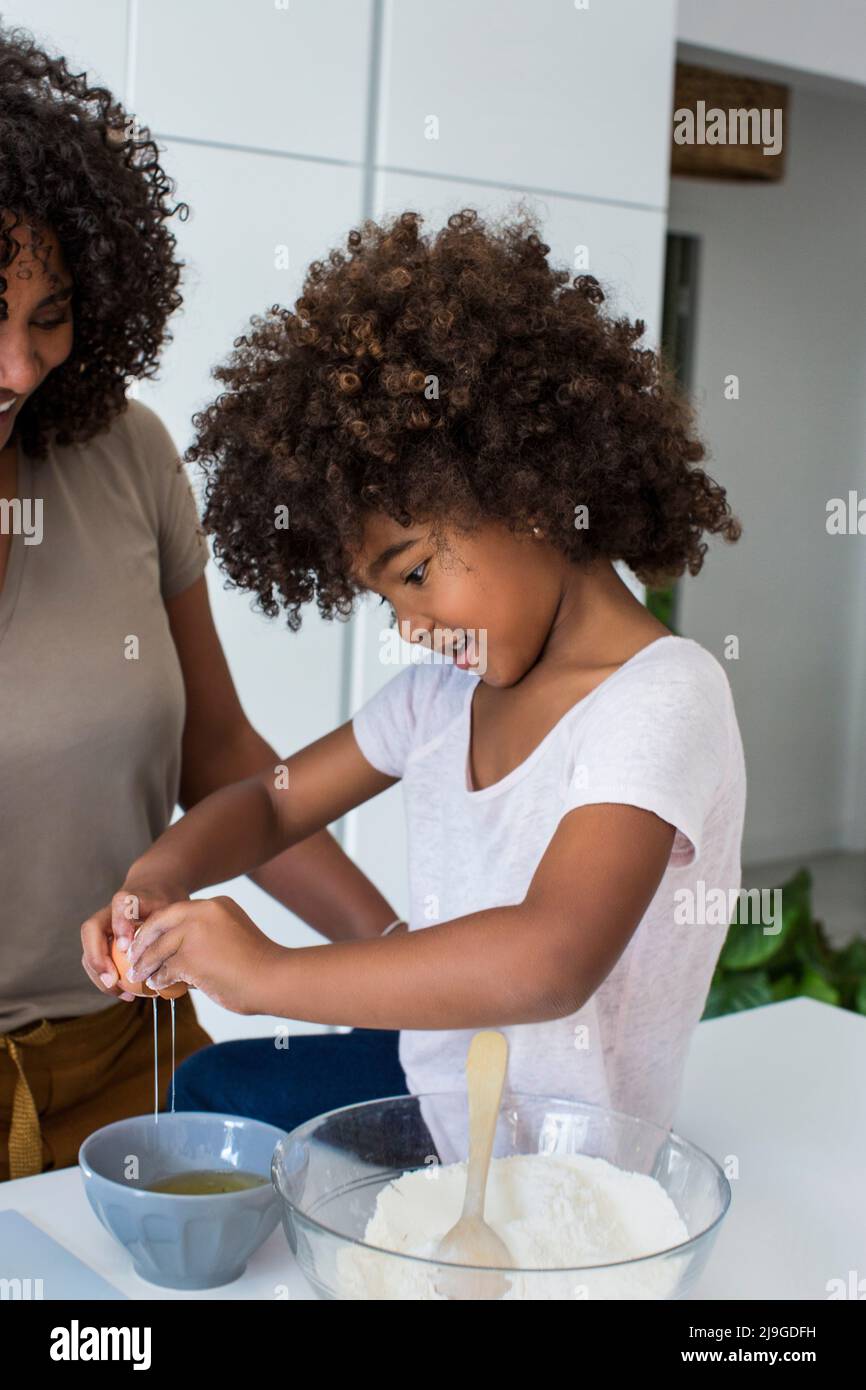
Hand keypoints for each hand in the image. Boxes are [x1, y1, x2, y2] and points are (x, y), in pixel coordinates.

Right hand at [80, 879, 189, 1000]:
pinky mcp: (102, 942)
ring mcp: (102, 927)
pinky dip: (107, 980)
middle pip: (91, 929)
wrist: (154, 891)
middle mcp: (110, 911)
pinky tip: (125, 994)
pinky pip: (97, 962)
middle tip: (112, 980)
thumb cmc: (166, 904)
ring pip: (89, 949)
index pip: (121, 904)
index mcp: (130, 899)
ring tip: (121, 992)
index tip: (126, 946)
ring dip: (99, 974)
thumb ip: (172, 928)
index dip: (120, 924)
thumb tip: (177, 963)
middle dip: (97, 956)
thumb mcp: (174, 909)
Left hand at [125, 895, 285, 1015]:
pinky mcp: (189, 958)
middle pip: (160, 924)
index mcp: (215, 905)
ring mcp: (194, 934)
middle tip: (133, 956)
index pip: (175, 912)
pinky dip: (158, 978)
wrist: (273, 978)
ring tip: (139, 975)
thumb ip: (208, 937)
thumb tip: (181, 953)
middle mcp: (202, 912)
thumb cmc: (258, 964)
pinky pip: (164, 969)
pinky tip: (157, 985)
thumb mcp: (233, 936)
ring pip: (158, 948)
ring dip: (146, 964)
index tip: (147, 939)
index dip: (157, 927)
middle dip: (143, 941)